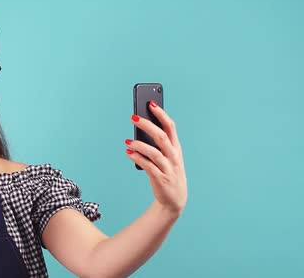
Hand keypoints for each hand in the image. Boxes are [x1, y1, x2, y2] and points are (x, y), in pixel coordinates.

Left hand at [126, 101, 187, 215]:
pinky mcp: (160, 179)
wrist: (174, 201)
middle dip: (147, 125)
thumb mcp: (168, 157)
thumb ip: (158, 144)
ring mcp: (168, 168)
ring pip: (154, 152)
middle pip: (161, 136)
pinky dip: (138, 159)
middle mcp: (174, 156)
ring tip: (127, 142)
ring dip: (139, 145)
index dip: (161, 114)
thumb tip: (141, 129)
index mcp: (176, 148)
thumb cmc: (168, 173)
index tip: (150, 103)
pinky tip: (129, 154)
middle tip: (133, 117)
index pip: (170, 126)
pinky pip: (148, 166)